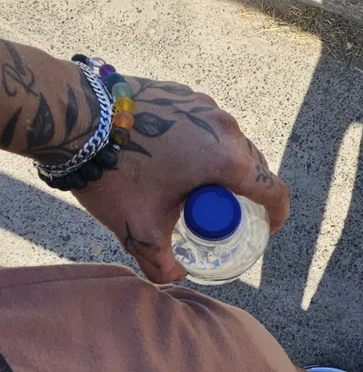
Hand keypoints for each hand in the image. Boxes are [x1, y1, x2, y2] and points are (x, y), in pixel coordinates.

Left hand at [77, 75, 289, 282]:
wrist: (76, 121)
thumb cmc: (114, 175)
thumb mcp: (140, 231)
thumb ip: (161, 265)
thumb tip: (176, 277)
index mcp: (226, 160)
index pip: (273, 190)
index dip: (276, 215)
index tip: (267, 228)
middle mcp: (224, 127)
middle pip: (253, 165)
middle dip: (244, 193)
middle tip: (220, 213)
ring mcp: (203, 105)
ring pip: (228, 142)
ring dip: (219, 166)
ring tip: (192, 186)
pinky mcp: (181, 93)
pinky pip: (203, 124)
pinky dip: (198, 144)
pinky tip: (170, 158)